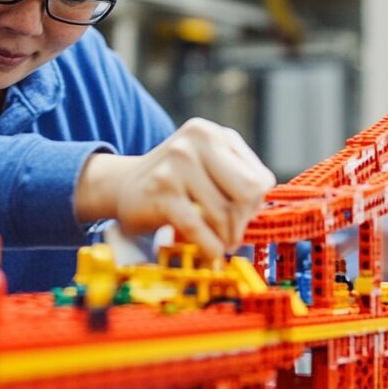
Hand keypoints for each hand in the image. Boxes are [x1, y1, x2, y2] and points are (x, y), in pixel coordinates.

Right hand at [74, 118, 275, 259]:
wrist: (121, 186)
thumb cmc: (175, 181)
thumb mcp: (207, 166)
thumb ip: (237, 179)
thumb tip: (266, 210)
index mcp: (212, 135)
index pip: (259, 180)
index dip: (255, 207)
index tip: (241, 218)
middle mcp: (195, 142)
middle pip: (248, 194)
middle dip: (243, 222)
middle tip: (232, 235)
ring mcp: (176, 164)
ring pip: (223, 214)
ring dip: (225, 238)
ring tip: (219, 243)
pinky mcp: (160, 191)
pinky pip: (198, 228)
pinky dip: (209, 248)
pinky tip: (210, 254)